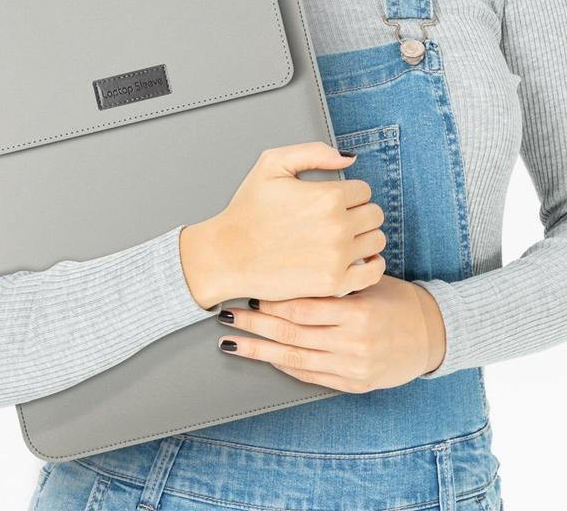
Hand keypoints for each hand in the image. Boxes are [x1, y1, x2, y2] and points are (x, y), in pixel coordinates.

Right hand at [179, 141, 386, 308]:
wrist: (227, 254)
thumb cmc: (247, 210)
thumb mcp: (272, 164)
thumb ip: (313, 152)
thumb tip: (348, 158)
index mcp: (327, 196)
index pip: (364, 190)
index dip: (348, 193)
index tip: (332, 201)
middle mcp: (337, 226)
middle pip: (374, 214)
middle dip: (359, 214)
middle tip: (337, 220)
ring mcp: (337, 256)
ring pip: (377, 240)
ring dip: (364, 238)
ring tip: (342, 239)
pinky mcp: (334, 282)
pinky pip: (374, 271)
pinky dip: (371, 264)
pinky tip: (356, 260)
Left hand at [216, 275, 446, 391]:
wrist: (432, 334)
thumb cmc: (394, 299)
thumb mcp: (366, 283)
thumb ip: (330, 285)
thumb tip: (282, 275)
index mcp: (357, 312)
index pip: (301, 309)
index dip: (271, 303)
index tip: (248, 293)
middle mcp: (353, 343)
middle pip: (291, 334)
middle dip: (254, 326)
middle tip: (226, 316)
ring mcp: (353, 367)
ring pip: (295, 359)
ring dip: (259, 350)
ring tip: (232, 341)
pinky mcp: (354, 383)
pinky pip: (311, 376)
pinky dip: (285, 365)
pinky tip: (265, 357)